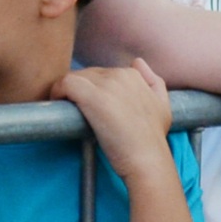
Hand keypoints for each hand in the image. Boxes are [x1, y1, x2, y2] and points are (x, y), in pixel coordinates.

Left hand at [52, 60, 178, 179]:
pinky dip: (57, 92)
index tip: (89, 106)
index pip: (103, 73)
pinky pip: (66, 83)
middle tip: (76, 110)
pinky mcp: (92, 97)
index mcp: (133, 75)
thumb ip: (153, 81)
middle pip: (87, 75)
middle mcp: (120, 74)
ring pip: (75, 77)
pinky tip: (57, 105)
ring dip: (68, 92)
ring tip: (65, 109)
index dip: (94, 89)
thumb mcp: (163, 105)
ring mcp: (106, 85)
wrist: (147, 159)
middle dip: (80, 90)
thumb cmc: (152, 139)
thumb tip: (137, 62)